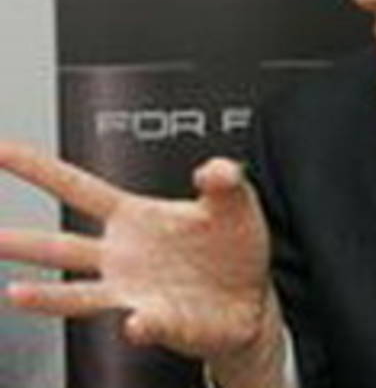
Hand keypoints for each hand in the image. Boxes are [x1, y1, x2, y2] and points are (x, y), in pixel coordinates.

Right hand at [0, 142, 277, 363]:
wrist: (252, 298)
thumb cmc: (234, 246)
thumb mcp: (234, 199)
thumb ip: (223, 178)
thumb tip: (213, 169)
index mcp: (136, 216)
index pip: (78, 187)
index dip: (38, 167)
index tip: (2, 150)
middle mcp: (124, 254)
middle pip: (60, 245)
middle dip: (19, 240)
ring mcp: (134, 290)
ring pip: (77, 294)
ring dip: (48, 297)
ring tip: (18, 294)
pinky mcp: (158, 321)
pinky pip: (143, 323)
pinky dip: (142, 323)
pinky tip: (138, 321)